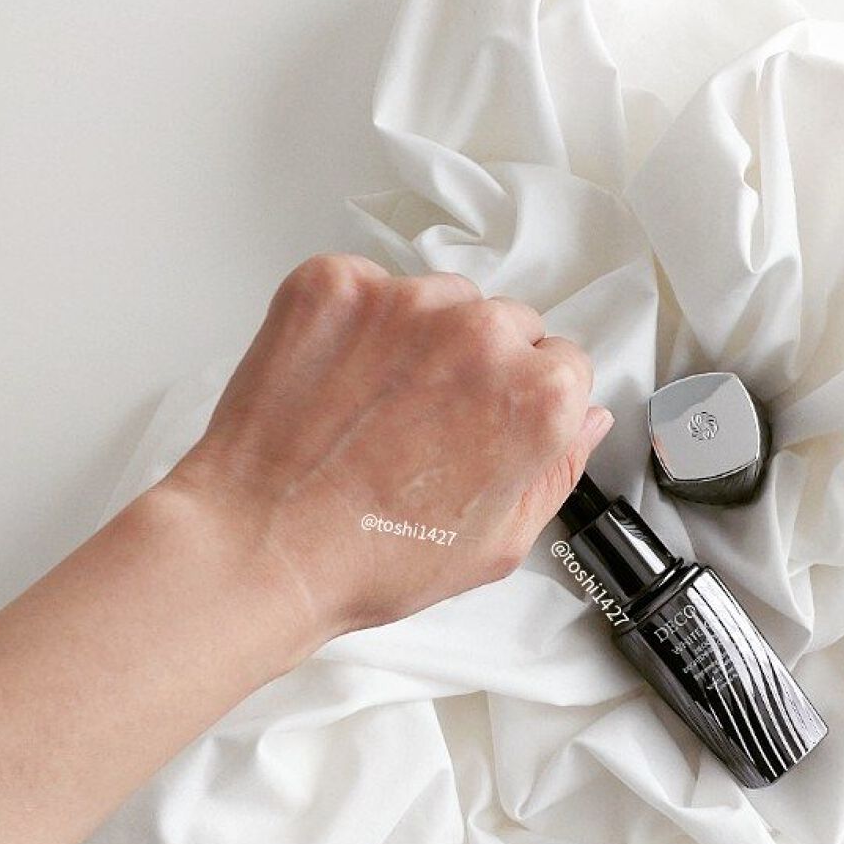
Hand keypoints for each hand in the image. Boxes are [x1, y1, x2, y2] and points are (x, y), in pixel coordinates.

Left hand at [164, 254, 612, 658]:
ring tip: (376, 406)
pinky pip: (369, 287)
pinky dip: (356, 324)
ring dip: (421, 338)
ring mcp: (404, 302)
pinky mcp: (336, 286)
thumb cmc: (371, 557)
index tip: (491, 425)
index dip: (528, 401)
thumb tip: (584, 420)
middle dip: (479, 366)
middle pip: (507, 324)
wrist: (259, 546)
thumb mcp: (498, 543)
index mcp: (537, 397)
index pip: (564, 362)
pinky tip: (337, 382)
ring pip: (440, 299)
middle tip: (428, 423)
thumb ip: (558, 469)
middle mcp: (481, 335)